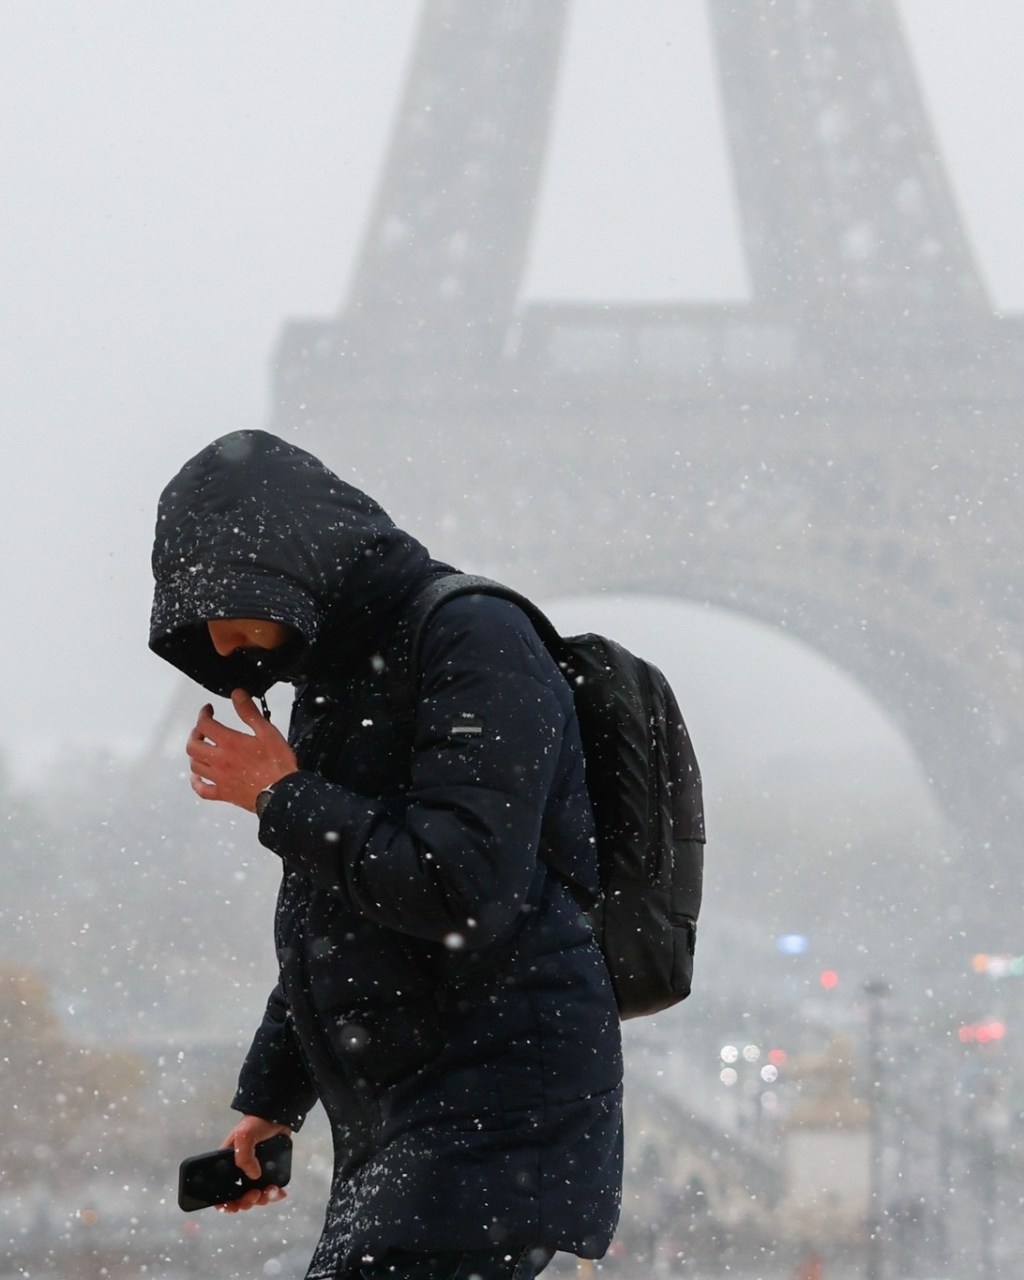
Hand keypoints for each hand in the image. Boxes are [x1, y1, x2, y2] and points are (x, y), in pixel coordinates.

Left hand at [186, 689, 297, 811]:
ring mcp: (219, 778)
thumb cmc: (278, 764)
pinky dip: (196, 783)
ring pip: (195, 766)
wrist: (282, 793)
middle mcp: (219, 760)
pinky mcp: (223, 793)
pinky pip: (202, 790)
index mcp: (230, 743)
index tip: (208, 710)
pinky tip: (198, 778)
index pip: (205, 724)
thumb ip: (249, 712)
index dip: (203, 714)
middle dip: (195, 734)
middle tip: (203, 729)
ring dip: (195, 755)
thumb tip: (237, 695)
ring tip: (202, 749)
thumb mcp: (267, 732)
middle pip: (193, 746)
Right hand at [217, 1114, 291, 1213]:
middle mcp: (239, 1172)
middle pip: (239, 1197)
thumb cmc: (256, 1123)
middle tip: (255, 1194)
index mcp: (227, 1165)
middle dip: (247, 1201)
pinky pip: (269, 1190)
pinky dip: (274, 1194)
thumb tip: (254, 1177)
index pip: (220, 1190)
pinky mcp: (269, 1172)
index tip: (233, 1205)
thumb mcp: (244, 1136)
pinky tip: (280, 1192)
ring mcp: (255, 1173)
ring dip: (262, 1199)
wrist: (277, 1114)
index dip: (224, 1202)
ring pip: (255, 1196)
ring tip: (271, 1190)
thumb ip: (244, 1156)